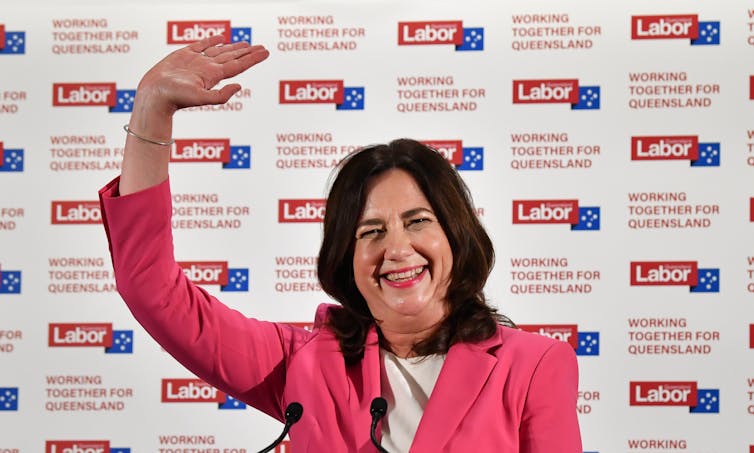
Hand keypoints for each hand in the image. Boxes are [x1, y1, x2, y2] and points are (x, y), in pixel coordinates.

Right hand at [135, 34, 268, 115]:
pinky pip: (201, 46)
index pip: (239, 65)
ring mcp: (197, 61)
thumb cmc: (176, 97)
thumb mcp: (202, 98)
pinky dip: (211, 41)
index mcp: (214, 75)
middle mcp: (208, 68)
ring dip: (233, 47)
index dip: (253, 58)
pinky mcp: (184, 55)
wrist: (154, 94)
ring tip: (245, 44)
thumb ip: (222, 95)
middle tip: (261, 48)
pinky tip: (220, 38)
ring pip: (219, 51)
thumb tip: (240, 86)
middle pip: (233, 58)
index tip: (266, 52)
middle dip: (248, 53)